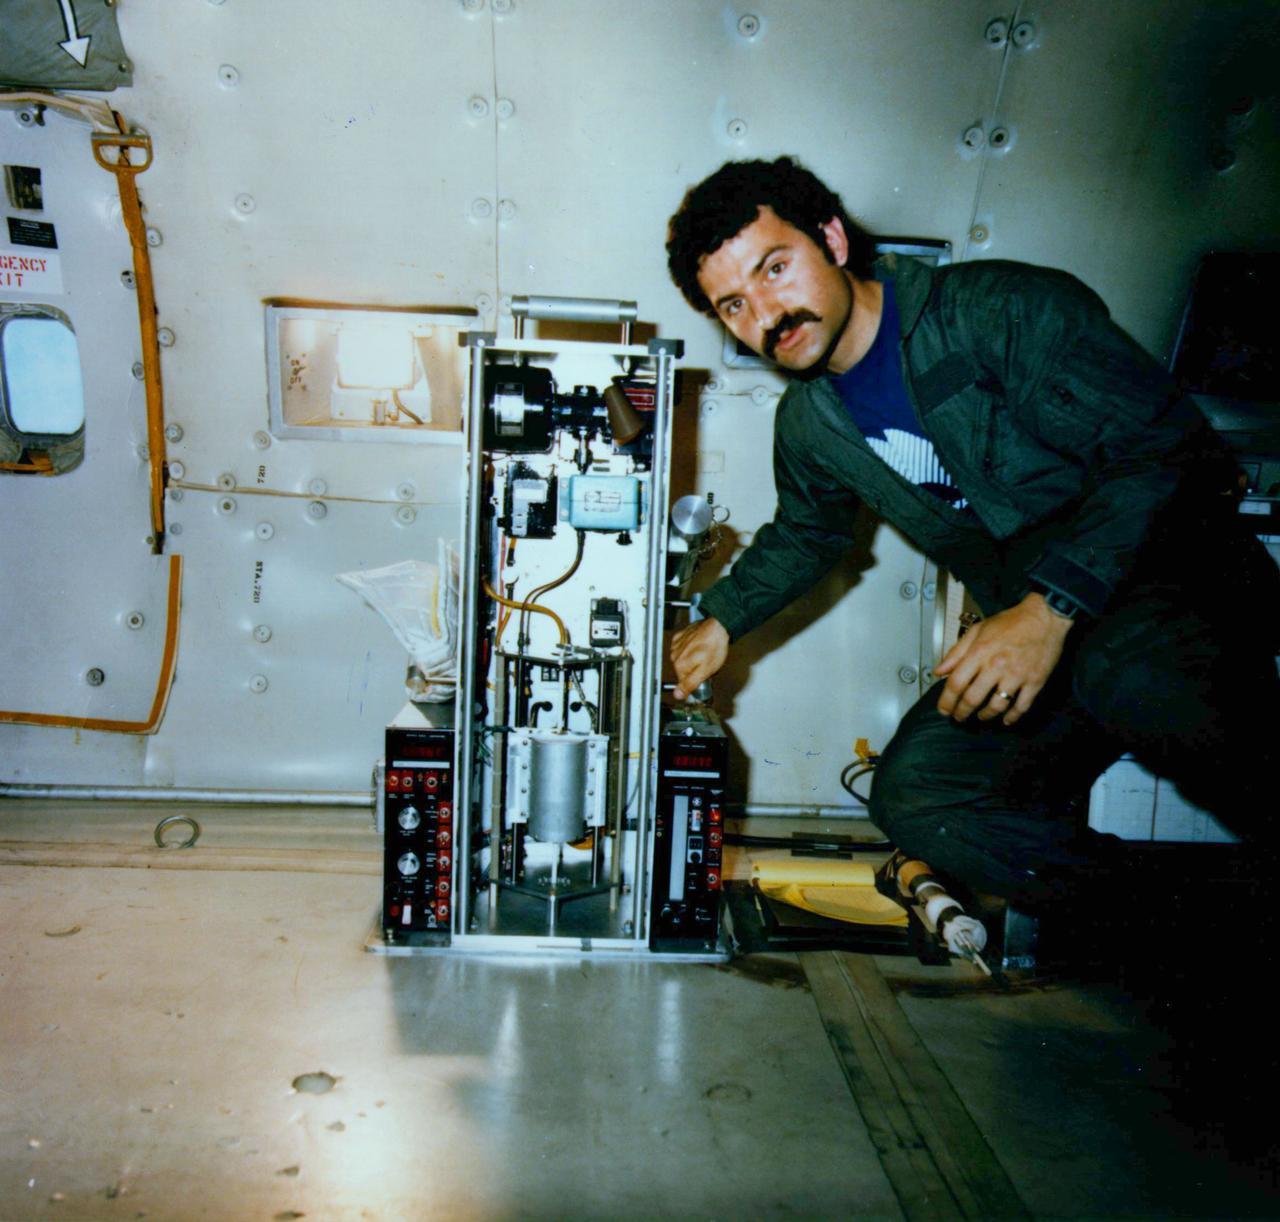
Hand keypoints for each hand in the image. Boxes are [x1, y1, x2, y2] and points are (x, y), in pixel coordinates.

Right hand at [670, 617, 729, 699]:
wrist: (718, 627)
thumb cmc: (714, 647)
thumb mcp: (705, 671)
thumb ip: (689, 684)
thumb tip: (678, 695)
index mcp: (680, 665)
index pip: (684, 682)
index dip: (696, 681)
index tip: (704, 676)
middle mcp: (675, 655)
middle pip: (683, 671)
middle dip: (694, 670)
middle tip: (707, 665)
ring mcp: (677, 645)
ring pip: (683, 659)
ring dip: (693, 659)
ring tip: (705, 654)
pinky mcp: (681, 636)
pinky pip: (683, 648)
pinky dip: (690, 648)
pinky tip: (699, 646)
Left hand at [934, 593, 1072, 724]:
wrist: (1045, 616)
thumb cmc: (1011, 622)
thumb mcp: (978, 630)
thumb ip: (956, 652)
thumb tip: (940, 671)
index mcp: (980, 652)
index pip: (956, 683)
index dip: (947, 701)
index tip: (944, 709)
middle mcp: (996, 666)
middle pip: (973, 698)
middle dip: (962, 712)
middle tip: (959, 717)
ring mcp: (1017, 675)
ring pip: (996, 706)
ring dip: (985, 716)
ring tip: (981, 716)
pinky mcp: (1035, 681)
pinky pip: (1022, 706)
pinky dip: (1012, 717)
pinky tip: (1006, 720)